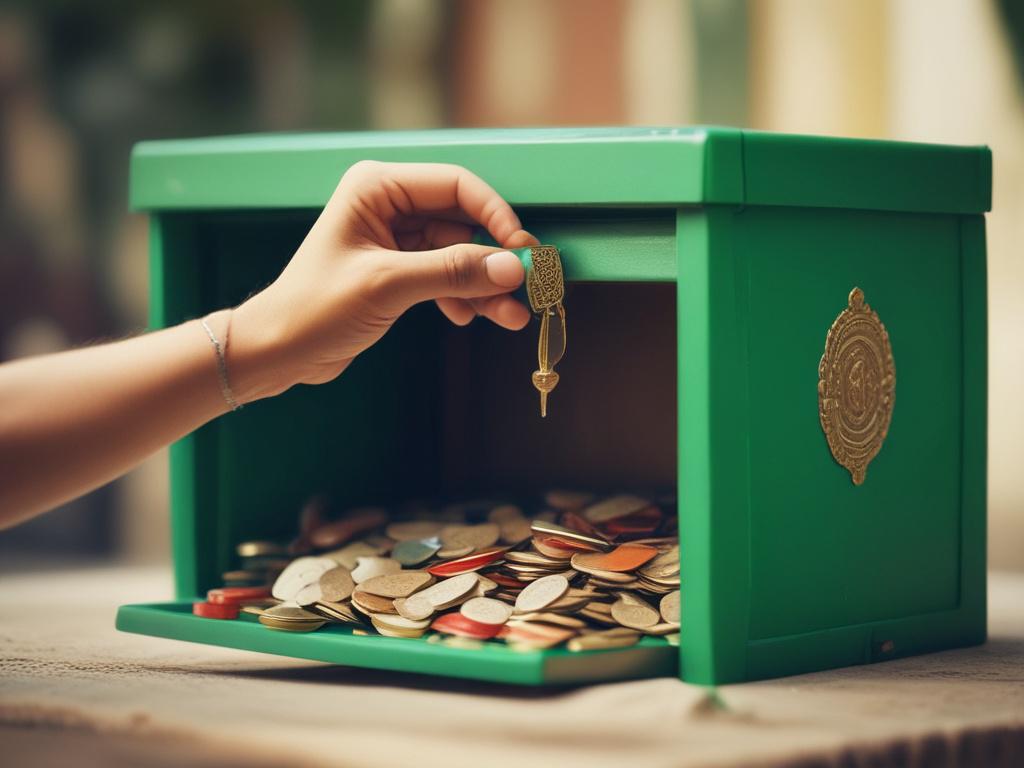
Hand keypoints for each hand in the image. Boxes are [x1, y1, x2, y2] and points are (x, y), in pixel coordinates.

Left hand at [228, 161, 538, 400]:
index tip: (522, 250)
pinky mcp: (398, 270)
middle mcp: (388, 205)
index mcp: (378, 187)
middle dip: (493, 259)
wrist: (279, 352)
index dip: (495, 215)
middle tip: (528, 287)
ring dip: (483, 285)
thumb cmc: (316, 308)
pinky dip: (461, 297)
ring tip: (509, 318)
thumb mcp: (389, 286)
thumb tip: (512, 268)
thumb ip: (453, 272)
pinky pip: (445, 275)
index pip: (455, 186)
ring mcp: (394, 238)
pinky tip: (467, 318)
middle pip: (462, 221)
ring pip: (458, 253)